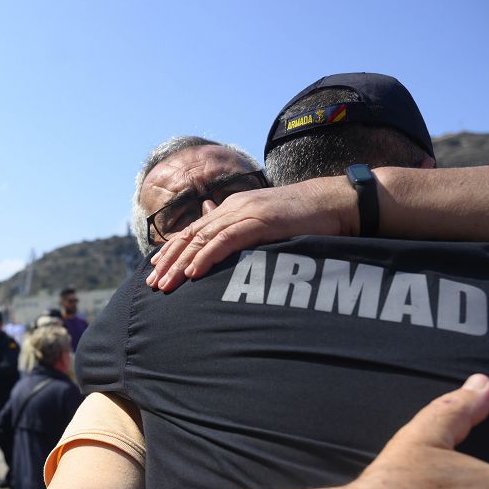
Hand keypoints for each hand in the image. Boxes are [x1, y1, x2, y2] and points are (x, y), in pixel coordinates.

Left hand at [146, 176, 356, 291]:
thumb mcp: (266, 225)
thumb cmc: (304, 218)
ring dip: (181, 264)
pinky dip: (207, 256)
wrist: (336, 202)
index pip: (192, 230)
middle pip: (191, 235)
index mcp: (232, 208)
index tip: (155, 271)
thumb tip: (220, 245)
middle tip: (153, 285)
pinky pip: (227, 240)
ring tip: (166, 284)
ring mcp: (246, 212)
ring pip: (203, 239)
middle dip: (169, 261)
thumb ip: (241, 232)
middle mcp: (233, 207)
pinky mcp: (261, 221)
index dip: (171, 251)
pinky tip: (194, 273)